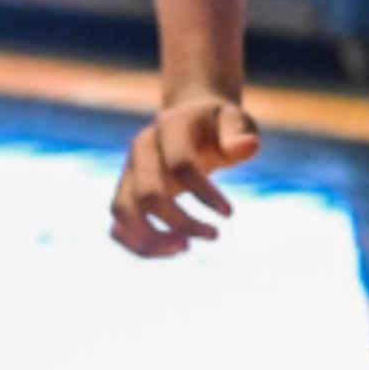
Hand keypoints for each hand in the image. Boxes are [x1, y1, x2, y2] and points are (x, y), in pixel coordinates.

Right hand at [112, 94, 262, 256]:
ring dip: (153, 238)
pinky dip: (139, 245)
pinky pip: (118, 226)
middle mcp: (141, 148)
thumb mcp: (234, 120)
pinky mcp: (125, 192)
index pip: (179, 165)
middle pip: (147, 193)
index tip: (230, 214)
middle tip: (213, 236)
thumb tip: (250, 145)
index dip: (204, 193)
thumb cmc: (217, 125)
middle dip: (180, 222)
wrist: (190, 122)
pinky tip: (172, 249)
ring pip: (124, 212)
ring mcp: (129, 171)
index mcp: (169, 126)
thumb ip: (239, 132)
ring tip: (186, 247)